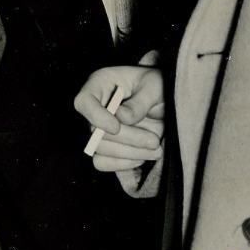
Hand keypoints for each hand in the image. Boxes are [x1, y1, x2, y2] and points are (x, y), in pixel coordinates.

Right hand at [75, 54, 164, 173]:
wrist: (165, 103)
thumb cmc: (157, 86)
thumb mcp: (155, 86)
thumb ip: (140, 101)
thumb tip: (122, 117)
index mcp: (101, 84)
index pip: (84, 101)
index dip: (96, 117)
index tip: (116, 127)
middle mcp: (96, 108)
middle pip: (95, 132)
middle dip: (128, 139)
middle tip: (154, 141)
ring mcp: (99, 130)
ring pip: (101, 151)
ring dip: (131, 154)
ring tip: (156, 149)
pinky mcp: (107, 148)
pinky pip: (104, 163)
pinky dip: (124, 164)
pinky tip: (143, 157)